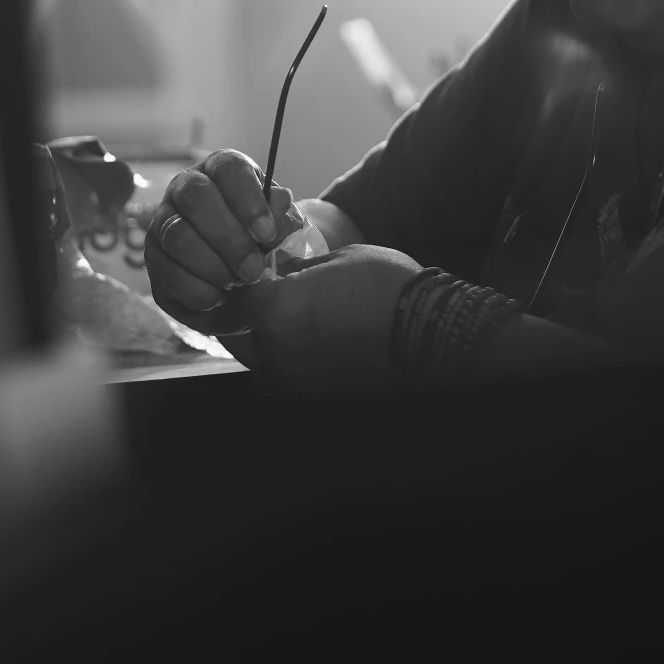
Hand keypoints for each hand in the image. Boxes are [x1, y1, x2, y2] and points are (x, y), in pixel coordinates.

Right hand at [144, 149, 299, 327]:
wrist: (241, 281)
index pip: (228, 168)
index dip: (247, 199)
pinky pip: (167, 272)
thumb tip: (279, 202)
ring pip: (177, 236)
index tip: (266, 234)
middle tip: (254, 270)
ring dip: (213, 267)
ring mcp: (163, 221)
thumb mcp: (281, 227)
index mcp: (221, 170)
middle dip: (228, 238)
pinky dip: (197, 290)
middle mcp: (185, 187)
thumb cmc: (262, 242)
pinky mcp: (153, 257)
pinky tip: (219, 298)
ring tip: (238, 284)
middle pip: (195, 197)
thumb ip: (282, 216)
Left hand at [209, 244, 422, 388]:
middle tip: (269, 306)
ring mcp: (294, 384)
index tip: (247, 284)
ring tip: (294, 331)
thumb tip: (281, 274)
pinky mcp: (314, 404)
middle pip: (239, 338)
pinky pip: (286, 386)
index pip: (232, 304)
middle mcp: (275, 352)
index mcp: (275, 310)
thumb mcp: (341, 259)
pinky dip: (290, 372)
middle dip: (248, 322)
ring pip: (261, 366)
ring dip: (268, 349)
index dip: (237, 291)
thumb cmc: (388, 286)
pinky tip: (312, 355)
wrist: (432, 334)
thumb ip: (300, 271)